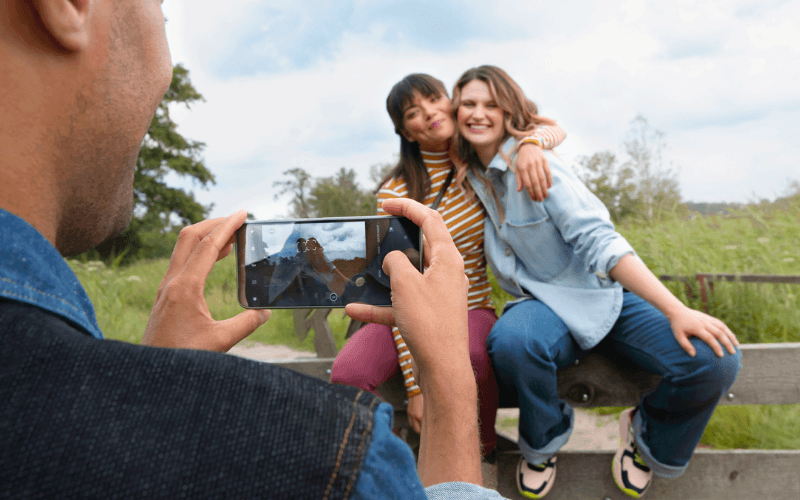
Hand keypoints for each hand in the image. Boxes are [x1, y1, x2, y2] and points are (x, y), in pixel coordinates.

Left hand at [142, 210, 269, 350]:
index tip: (242, 213)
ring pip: (183, 248)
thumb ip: (246, 324)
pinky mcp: (164, 295)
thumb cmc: (182, 357)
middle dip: (213, 223)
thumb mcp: (220, 342)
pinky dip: (199, 252)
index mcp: (185, 288)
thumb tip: (265, 312)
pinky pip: (182, 262)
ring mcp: (165, 287)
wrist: (149, 373)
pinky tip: (212, 259)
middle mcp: (171, 282)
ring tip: (229, 236)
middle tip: (235, 219)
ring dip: (205, 236)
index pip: (208, 246)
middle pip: (189, 237)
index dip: (227, 226)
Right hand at [346, 197, 480, 486]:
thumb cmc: (430, 323)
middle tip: (380, 226)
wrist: (443, 368)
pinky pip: (403, 303)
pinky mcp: (430, 314)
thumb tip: (394, 258)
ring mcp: (440, 293)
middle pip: (423, 243)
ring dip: (387, 272)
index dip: (408, 206)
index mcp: (448, 258)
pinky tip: (355, 311)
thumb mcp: (406, 283)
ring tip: (367, 266)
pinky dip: (382, 305)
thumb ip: (396, 261)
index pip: (430, 219)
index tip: (384, 203)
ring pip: (410, 274)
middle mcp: (447, 272)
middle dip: (400, 234)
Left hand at [514, 142, 551, 200]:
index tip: (534, 198)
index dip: (531, 192)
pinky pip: (548, 171)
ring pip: (542, 178)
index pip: (527, 183)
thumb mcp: (517, 168)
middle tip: (541, 200)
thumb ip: (518, 179)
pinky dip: (549, 179)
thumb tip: (519, 190)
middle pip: (535, 182)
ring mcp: (538, 163)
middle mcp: (530, 166)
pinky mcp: (544, 160)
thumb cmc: (522, 159)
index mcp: (522, 169)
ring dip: (544, 188)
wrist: (529, 145)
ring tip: (545, 195)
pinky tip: (549, 186)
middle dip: (538, 192)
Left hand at [667, 305, 738, 357]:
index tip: (721, 355)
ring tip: (737, 345)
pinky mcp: (709, 317)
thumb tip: (693, 355)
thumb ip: (686, 345)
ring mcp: (708, 319)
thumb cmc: (677, 325)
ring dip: (731, 336)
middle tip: (733, 352)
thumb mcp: (678, 336)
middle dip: (727, 343)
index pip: (710, 338)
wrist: (677, 311)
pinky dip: (727, 330)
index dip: (716, 347)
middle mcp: (705, 323)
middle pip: (719, 333)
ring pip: (723, 327)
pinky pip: (720, 323)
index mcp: (697, 328)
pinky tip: (731, 336)